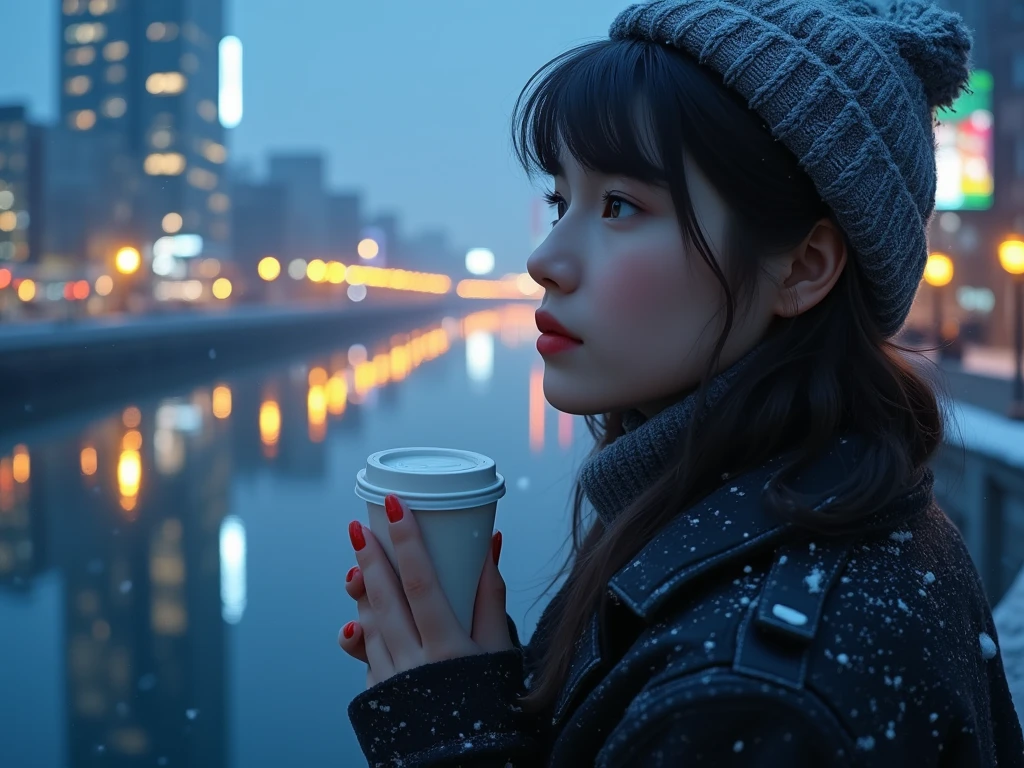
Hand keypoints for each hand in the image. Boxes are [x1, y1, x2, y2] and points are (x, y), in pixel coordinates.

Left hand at [338, 494, 512, 687]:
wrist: (464, 761)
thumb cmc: (490, 702)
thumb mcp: (500, 650)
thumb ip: (492, 596)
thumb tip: (490, 544)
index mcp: (447, 648)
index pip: (420, 582)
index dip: (407, 542)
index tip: (396, 508)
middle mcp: (413, 663)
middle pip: (383, 598)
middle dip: (369, 558)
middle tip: (358, 527)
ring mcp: (390, 680)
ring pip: (368, 623)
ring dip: (361, 590)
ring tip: (357, 563)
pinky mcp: (377, 693)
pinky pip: (368, 652)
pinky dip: (366, 629)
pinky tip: (367, 614)